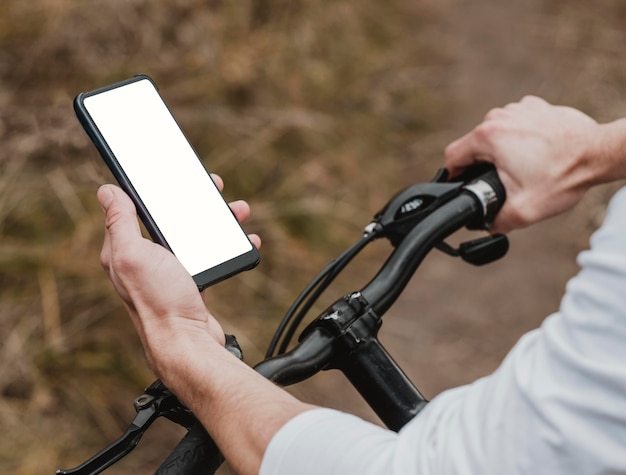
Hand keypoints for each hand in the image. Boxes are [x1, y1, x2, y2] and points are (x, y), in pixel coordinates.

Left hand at [97, 177, 259, 377]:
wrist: (187, 343)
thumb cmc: (159, 301)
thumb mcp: (133, 254)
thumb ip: (120, 222)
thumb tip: (106, 191)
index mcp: (126, 249)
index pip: (137, 208)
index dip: (155, 189)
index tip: (174, 174)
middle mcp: (146, 259)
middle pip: (171, 218)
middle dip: (194, 201)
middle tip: (215, 188)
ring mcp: (170, 271)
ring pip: (195, 234)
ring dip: (218, 221)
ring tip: (239, 212)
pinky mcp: (191, 282)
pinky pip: (210, 255)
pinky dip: (227, 246)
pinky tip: (244, 241)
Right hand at [445, 96, 599, 232]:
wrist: (598, 154)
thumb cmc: (563, 176)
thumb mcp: (522, 210)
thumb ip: (496, 221)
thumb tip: (487, 224)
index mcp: (488, 136)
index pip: (452, 157)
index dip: (452, 177)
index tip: (461, 187)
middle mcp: (499, 116)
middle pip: (474, 146)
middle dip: (482, 167)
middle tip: (501, 184)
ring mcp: (518, 108)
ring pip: (495, 135)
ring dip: (501, 152)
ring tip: (522, 170)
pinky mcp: (535, 107)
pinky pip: (516, 125)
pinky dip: (520, 140)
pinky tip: (536, 155)